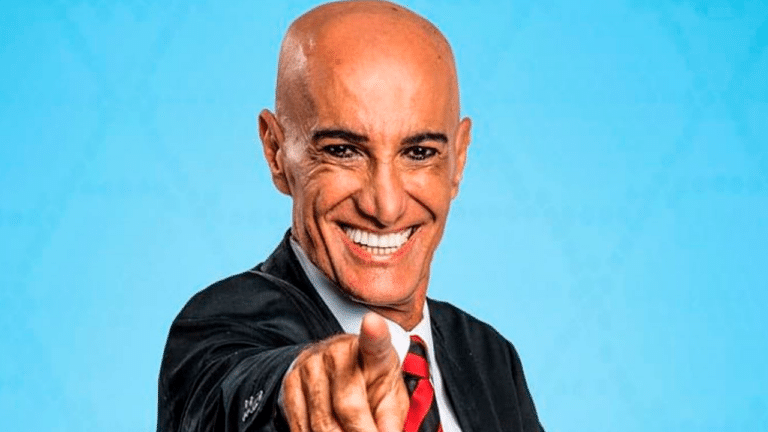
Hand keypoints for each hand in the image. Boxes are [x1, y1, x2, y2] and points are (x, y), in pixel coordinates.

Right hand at [281, 313, 408, 431]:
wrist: (338, 370)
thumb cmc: (371, 384)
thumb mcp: (389, 396)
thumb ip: (390, 418)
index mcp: (373, 352)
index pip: (374, 342)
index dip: (374, 333)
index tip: (373, 322)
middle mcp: (339, 351)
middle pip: (347, 404)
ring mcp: (311, 364)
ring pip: (322, 421)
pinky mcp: (291, 381)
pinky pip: (300, 425)